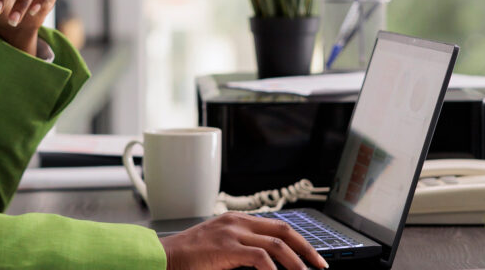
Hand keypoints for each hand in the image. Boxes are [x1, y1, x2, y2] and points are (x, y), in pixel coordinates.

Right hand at [159, 212, 327, 269]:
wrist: (164, 257)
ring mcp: (232, 232)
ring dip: (297, 262)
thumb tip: (267, 264)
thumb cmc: (188, 257)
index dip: (299, 241)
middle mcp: (237, 221)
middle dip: (306, 249)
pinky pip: (260, 257)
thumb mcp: (219, 246)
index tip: (312, 258)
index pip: (276, 225)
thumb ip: (241, 249)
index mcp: (236, 220)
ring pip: (277, 243)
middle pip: (283, 230)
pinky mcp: (226, 247)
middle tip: (321, 266)